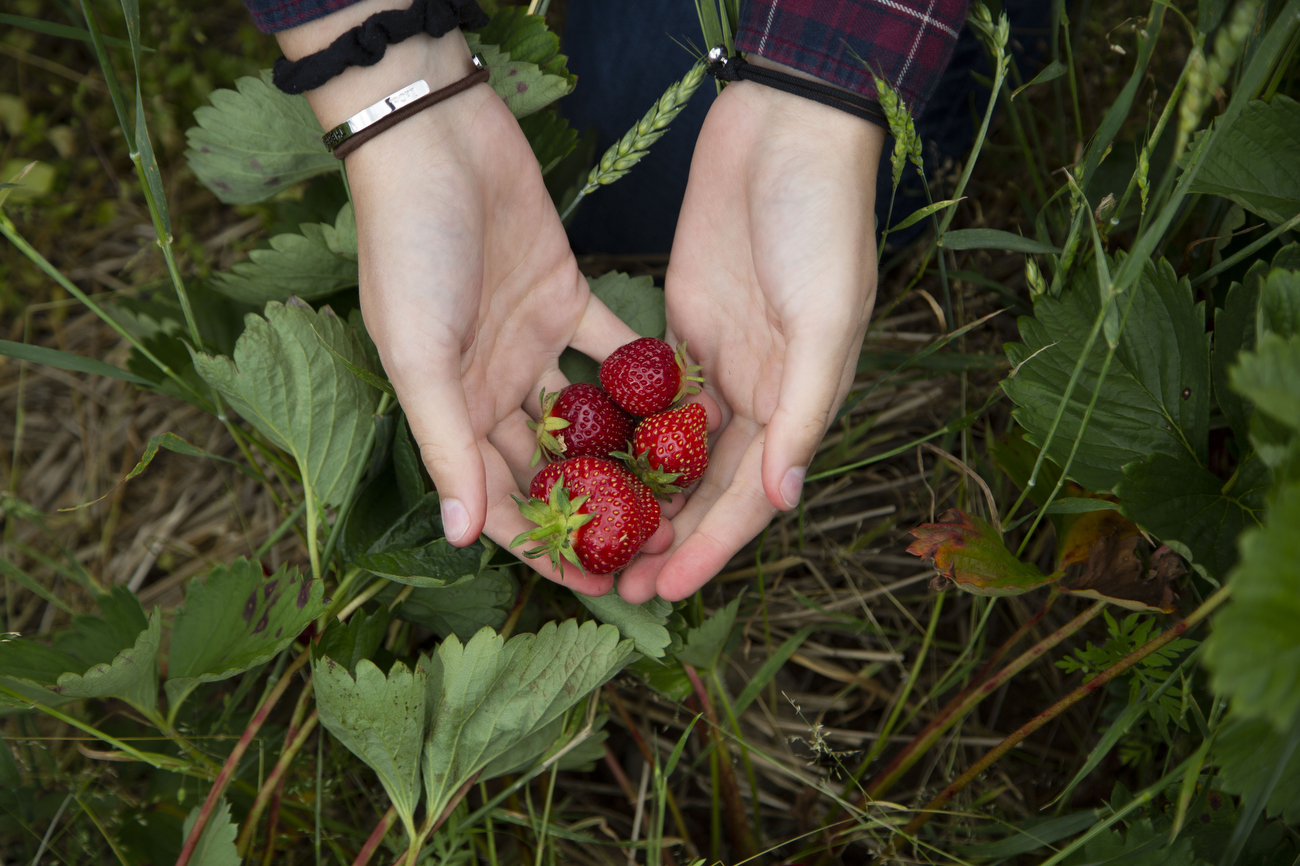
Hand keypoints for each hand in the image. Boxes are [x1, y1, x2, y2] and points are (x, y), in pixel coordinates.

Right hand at [280, 6, 663, 594]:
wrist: (434, 142)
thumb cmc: (410, 251)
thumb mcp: (420, 355)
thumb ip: (446, 443)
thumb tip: (463, 535)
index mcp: (453, 409)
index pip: (503, 497)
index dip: (546, 545)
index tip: (599, 586)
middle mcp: (495, 387)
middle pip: (554, 466)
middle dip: (600, 508)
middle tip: (659, 545)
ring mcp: (535, 346)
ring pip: (590, 417)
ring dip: (630, 452)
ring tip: (684, 491)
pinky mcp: (569, 300)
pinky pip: (615, 353)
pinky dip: (646, 379)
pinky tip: (692, 409)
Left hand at [618, 66, 885, 602]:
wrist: (785, 132)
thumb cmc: (822, 223)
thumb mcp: (825, 320)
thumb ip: (801, 411)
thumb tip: (784, 497)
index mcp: (795, 402)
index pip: (747, 497)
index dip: (708, 548)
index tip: (663, 590)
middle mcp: (754, 394)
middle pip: (703, 486)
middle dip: (663, 536)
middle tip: (613, 582)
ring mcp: (712, 363)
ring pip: (670, 449)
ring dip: (636, 494)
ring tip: (589, 536)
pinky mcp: (675, 326)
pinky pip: (643, 394)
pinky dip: (618, 429)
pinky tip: (579, 460)